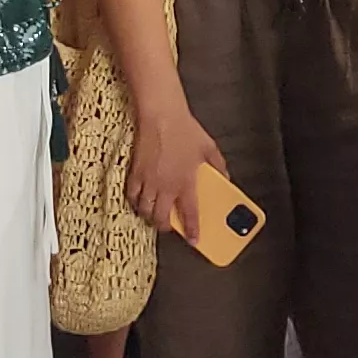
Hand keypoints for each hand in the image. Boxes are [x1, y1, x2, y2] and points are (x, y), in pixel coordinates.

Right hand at [127, 105, 227, 240]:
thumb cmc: (185, 130)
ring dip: (150, 216)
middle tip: (170, 226)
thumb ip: (219, 166)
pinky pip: (132, 196)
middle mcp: (166, 186)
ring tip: (154, 215)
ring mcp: (149, 181)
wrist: (162, 116)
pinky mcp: (135, 174)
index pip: (190, 214)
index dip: (193, 230)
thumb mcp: (209, 148)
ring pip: (145, 210)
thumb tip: (225, 178)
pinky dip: (136, 202)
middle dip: (165, 227)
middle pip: (161, 219)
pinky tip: (141, 200)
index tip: (195, 241)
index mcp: (186, 182)